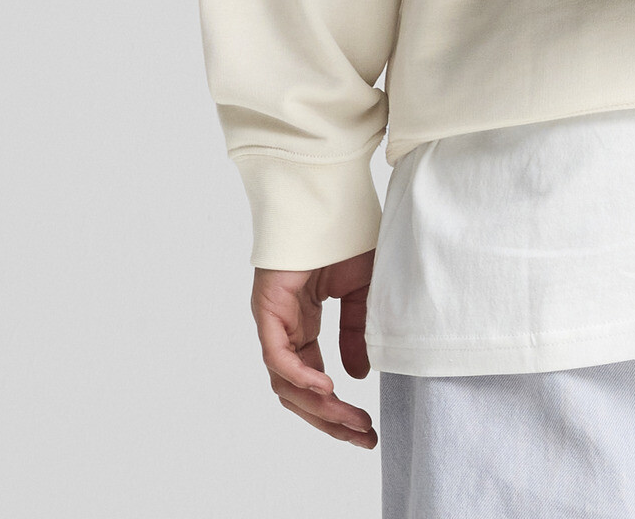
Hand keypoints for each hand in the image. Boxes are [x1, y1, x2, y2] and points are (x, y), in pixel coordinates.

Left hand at [251, 252, 376, 448]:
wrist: (331, 198)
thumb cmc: (346, 236)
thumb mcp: (363, 293)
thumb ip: (356, 334)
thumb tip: (356, 376)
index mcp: (305, 326)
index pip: (315, 381)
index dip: (338, 408)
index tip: (366, 428)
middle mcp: (285, 330)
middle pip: (298, 393)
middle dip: (330, 419)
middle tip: (362, 436)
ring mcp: (274, 321)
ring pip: (286, 383)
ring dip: (318, 406)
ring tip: (350, 418)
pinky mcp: (267, 309)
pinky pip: (278, 356)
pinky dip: (301, 376)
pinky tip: (327, 388)